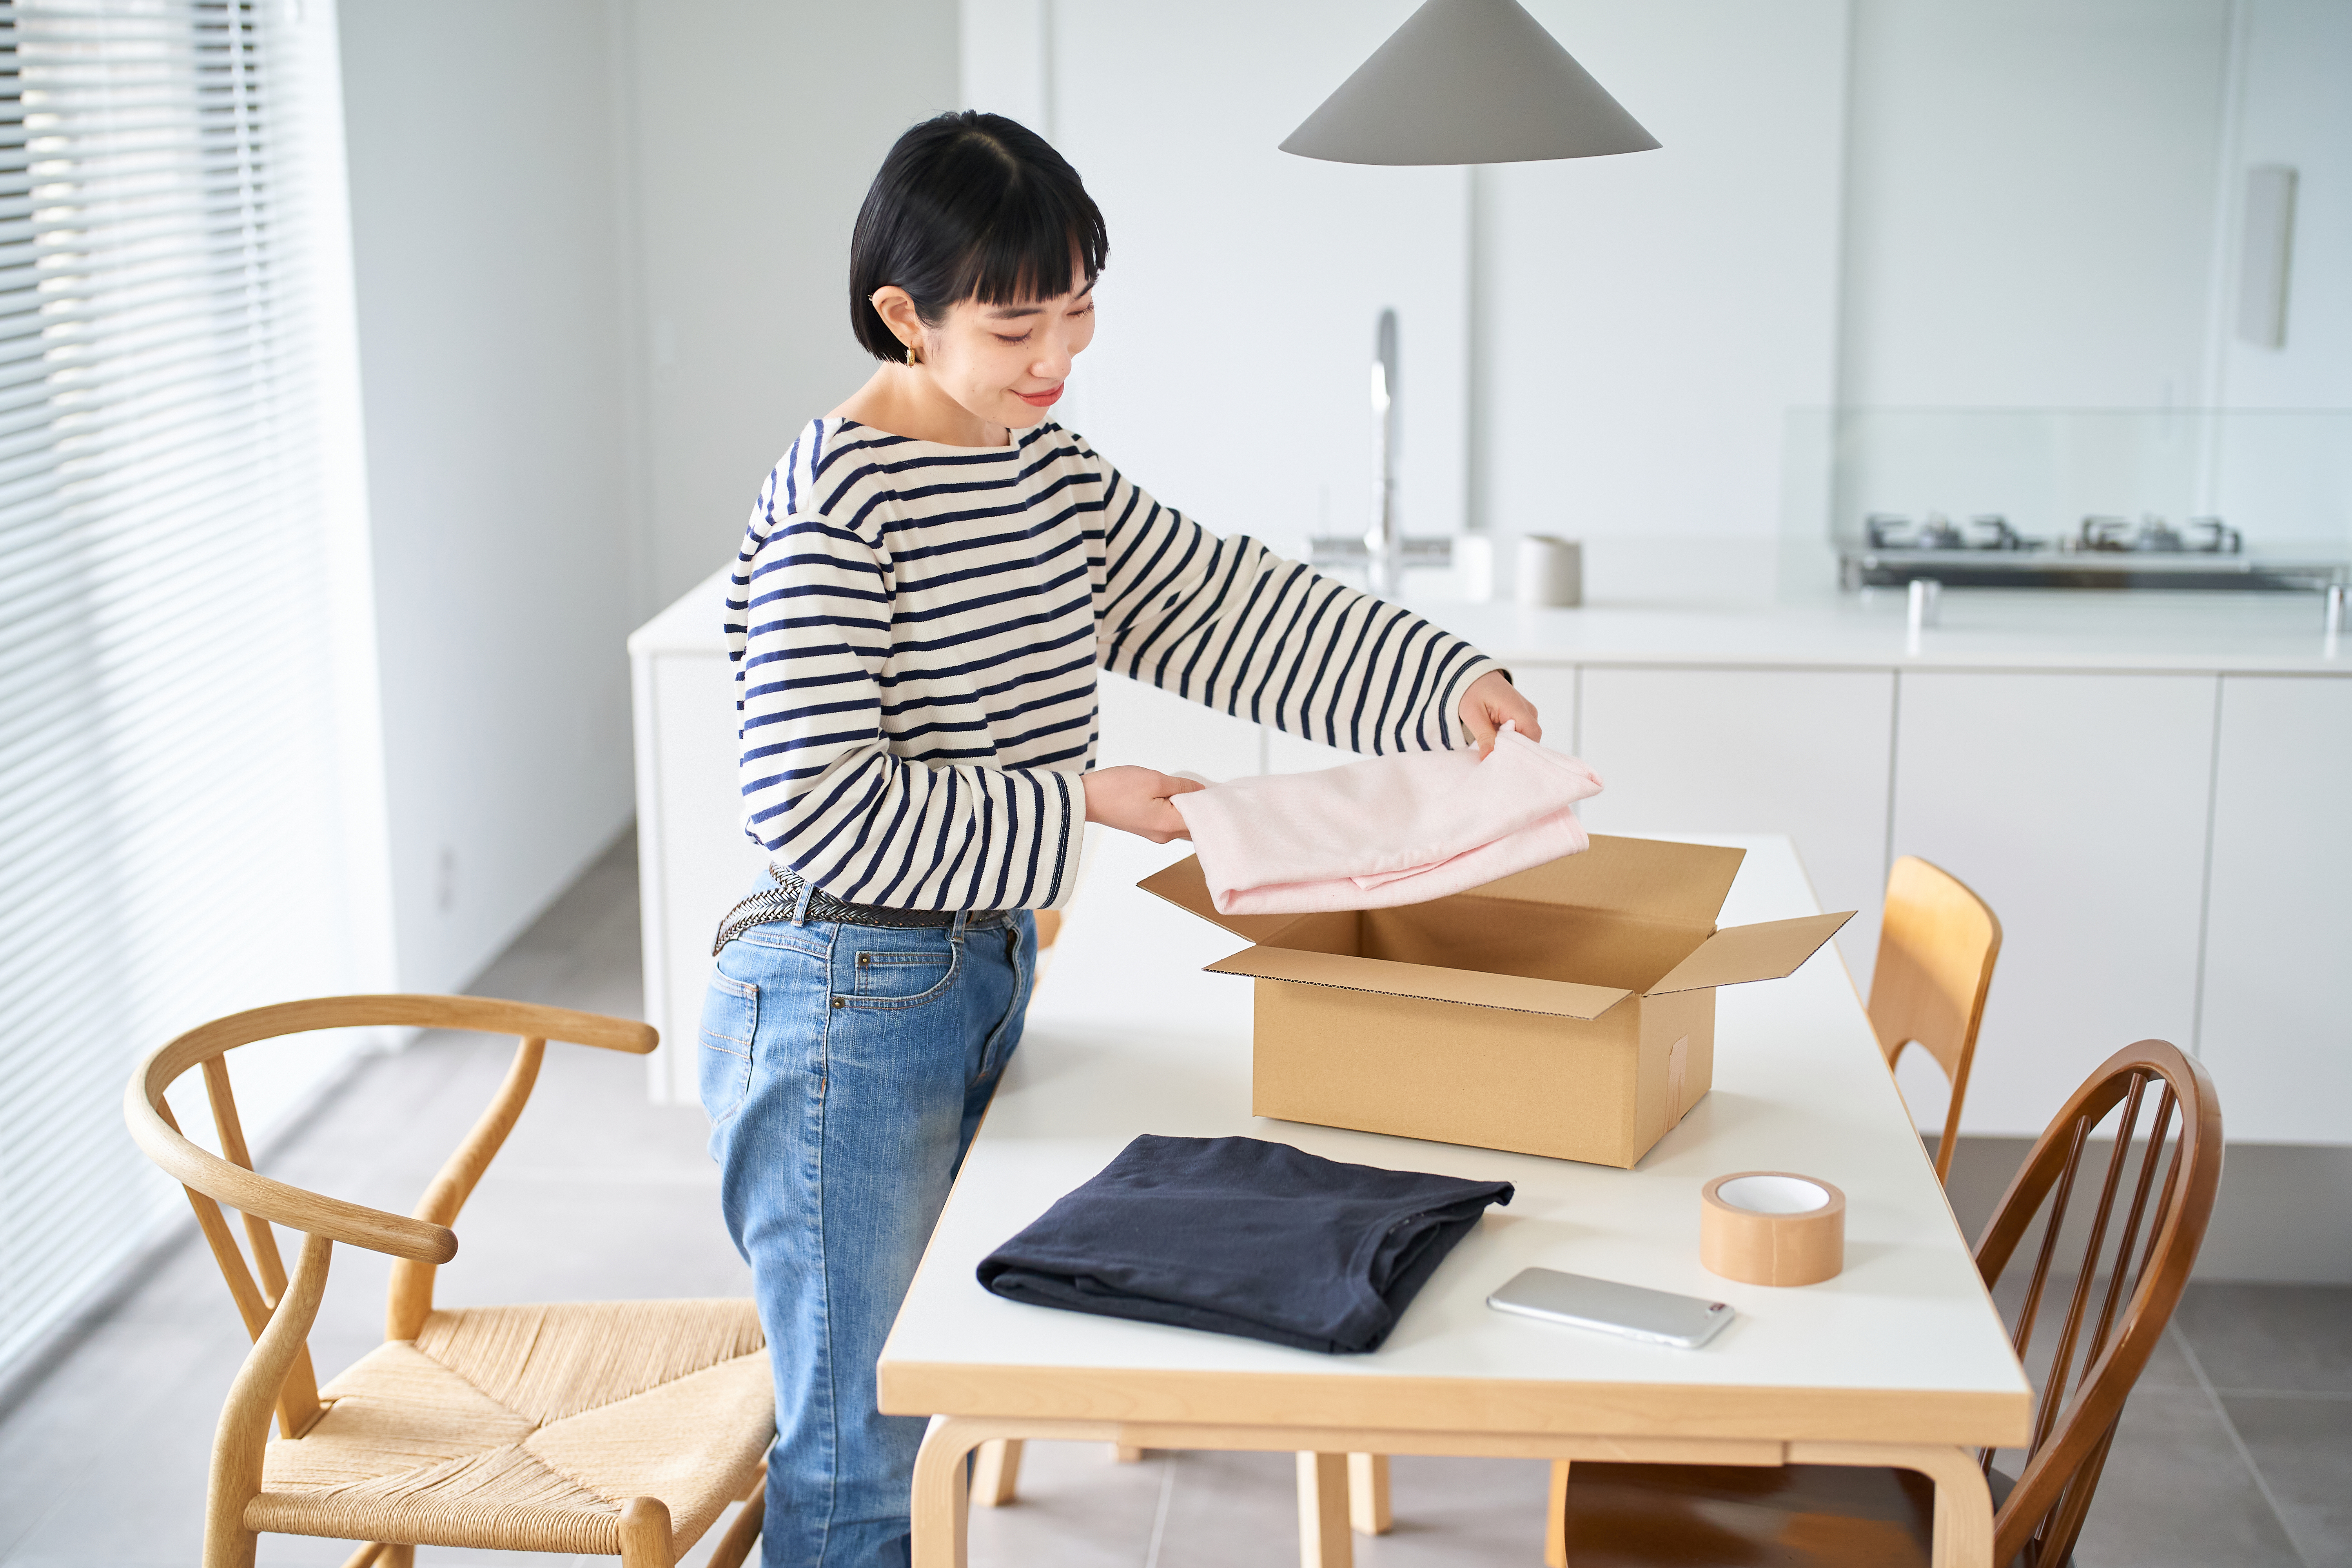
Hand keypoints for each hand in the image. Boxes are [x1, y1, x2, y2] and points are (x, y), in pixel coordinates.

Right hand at [1081, 766, 1205, 843]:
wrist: (1086, 798)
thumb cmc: (1115, 790)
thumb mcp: (1155, 780)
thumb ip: (1182, 787)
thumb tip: (1201, 792)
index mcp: (1169, 825)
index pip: (1203, 820)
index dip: (1213, 806)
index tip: (1219, 792)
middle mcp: (1164, 835)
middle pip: (1195, 826)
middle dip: (1205, 810)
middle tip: (1211, 791)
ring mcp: (1155, 833)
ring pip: (1183, 823)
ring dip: (1190, 809)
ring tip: (1194, 790)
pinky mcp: (1146, 827)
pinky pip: (1170, 820)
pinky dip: (1177, 810)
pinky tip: (1177, 796)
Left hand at [1459, 669, 1540, 755]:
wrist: (1473, 675)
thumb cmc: (1472, 690)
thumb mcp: (1473, 714)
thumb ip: (1484, 736)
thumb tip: (1488, 758)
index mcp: (1517, 707)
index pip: (1532, 735)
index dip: (1522, 751)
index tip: (1505, 762)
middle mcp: (1528, 710)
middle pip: (1531, 739)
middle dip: (1516, 752)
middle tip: (1497, 761)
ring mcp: (1527, 713)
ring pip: (1526, 738)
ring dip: (1512, 746)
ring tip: (1494, 751)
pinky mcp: (1521, 716)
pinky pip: (1521, 732)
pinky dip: (1510, 740)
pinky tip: (1497, 743)